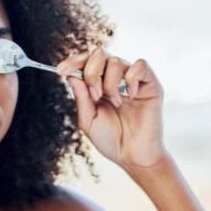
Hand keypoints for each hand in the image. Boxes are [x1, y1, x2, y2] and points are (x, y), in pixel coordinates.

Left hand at [56, 46, 166, 168]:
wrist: (132, 156)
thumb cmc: (110, 140)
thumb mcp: (88, 120)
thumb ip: (81, 97)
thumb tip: (72, 75)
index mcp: (98, 84)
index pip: (85, 62)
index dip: (73, 61)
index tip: (60, 70)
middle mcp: (115, 78)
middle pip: (99, 54)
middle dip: (92, 73)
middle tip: (95, 95)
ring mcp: (132, 79)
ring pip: (116, 61)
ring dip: (110, 83)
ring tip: (116, 103)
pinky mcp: (150, 83)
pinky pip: (140, 65)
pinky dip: (131, 79)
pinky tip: (130, 96)